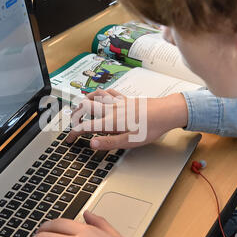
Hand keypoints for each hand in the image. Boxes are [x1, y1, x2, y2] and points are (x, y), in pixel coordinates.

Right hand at [66, 89, 188, 150]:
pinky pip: (108, 92)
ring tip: (79, 107)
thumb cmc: (152, 127)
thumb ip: (109, 142)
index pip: (86, 126)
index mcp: (111, 121)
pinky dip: (100, 93)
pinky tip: (100, 95)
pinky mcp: (126, 98)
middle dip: (75, 115)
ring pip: (95, 96)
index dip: (74, 133)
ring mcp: (118, 102)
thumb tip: (91, 143)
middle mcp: (111, 109)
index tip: (69, 140)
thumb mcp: (131, 141)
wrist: (166, 112)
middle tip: (72, 124)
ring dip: (84, 101)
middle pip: (85, 107)